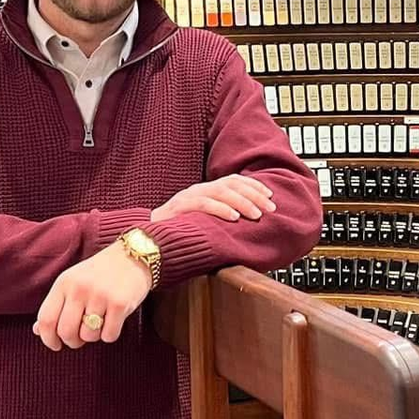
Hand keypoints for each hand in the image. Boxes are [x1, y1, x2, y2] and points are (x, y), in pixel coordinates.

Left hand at [32, 243, 151, 350]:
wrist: (133, 256)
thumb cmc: (99, 273)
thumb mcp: (72, 282)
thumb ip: (56, 306)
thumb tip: (38, 330)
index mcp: (64, 283)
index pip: (46, 319)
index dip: (48, 339)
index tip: (55, 344)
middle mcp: (79, 289)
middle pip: (66, 332)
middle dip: (72, 342)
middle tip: (78, 339)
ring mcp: (100, 296)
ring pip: (88, 336)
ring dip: (93, 336)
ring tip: (99, 323)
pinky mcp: (120, 304)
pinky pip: (109, 335)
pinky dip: (110, 334)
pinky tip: (113, 321)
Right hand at [151, 174, 276, 223]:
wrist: (147, 238)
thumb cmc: (177, 232)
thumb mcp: (204, 222)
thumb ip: (221, 217)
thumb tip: (248, 222)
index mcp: (205, 191)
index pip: (233, 180)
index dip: (253, 186)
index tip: (270, 196)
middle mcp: (199, 189)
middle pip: (231, 184)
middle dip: (254, 195)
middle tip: (270, 208)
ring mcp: (188, 196)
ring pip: (220, 192)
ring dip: (242, 202)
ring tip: (256, 214)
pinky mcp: (180, 207)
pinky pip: (203, 204)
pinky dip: (221, 210)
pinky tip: (234, 217)